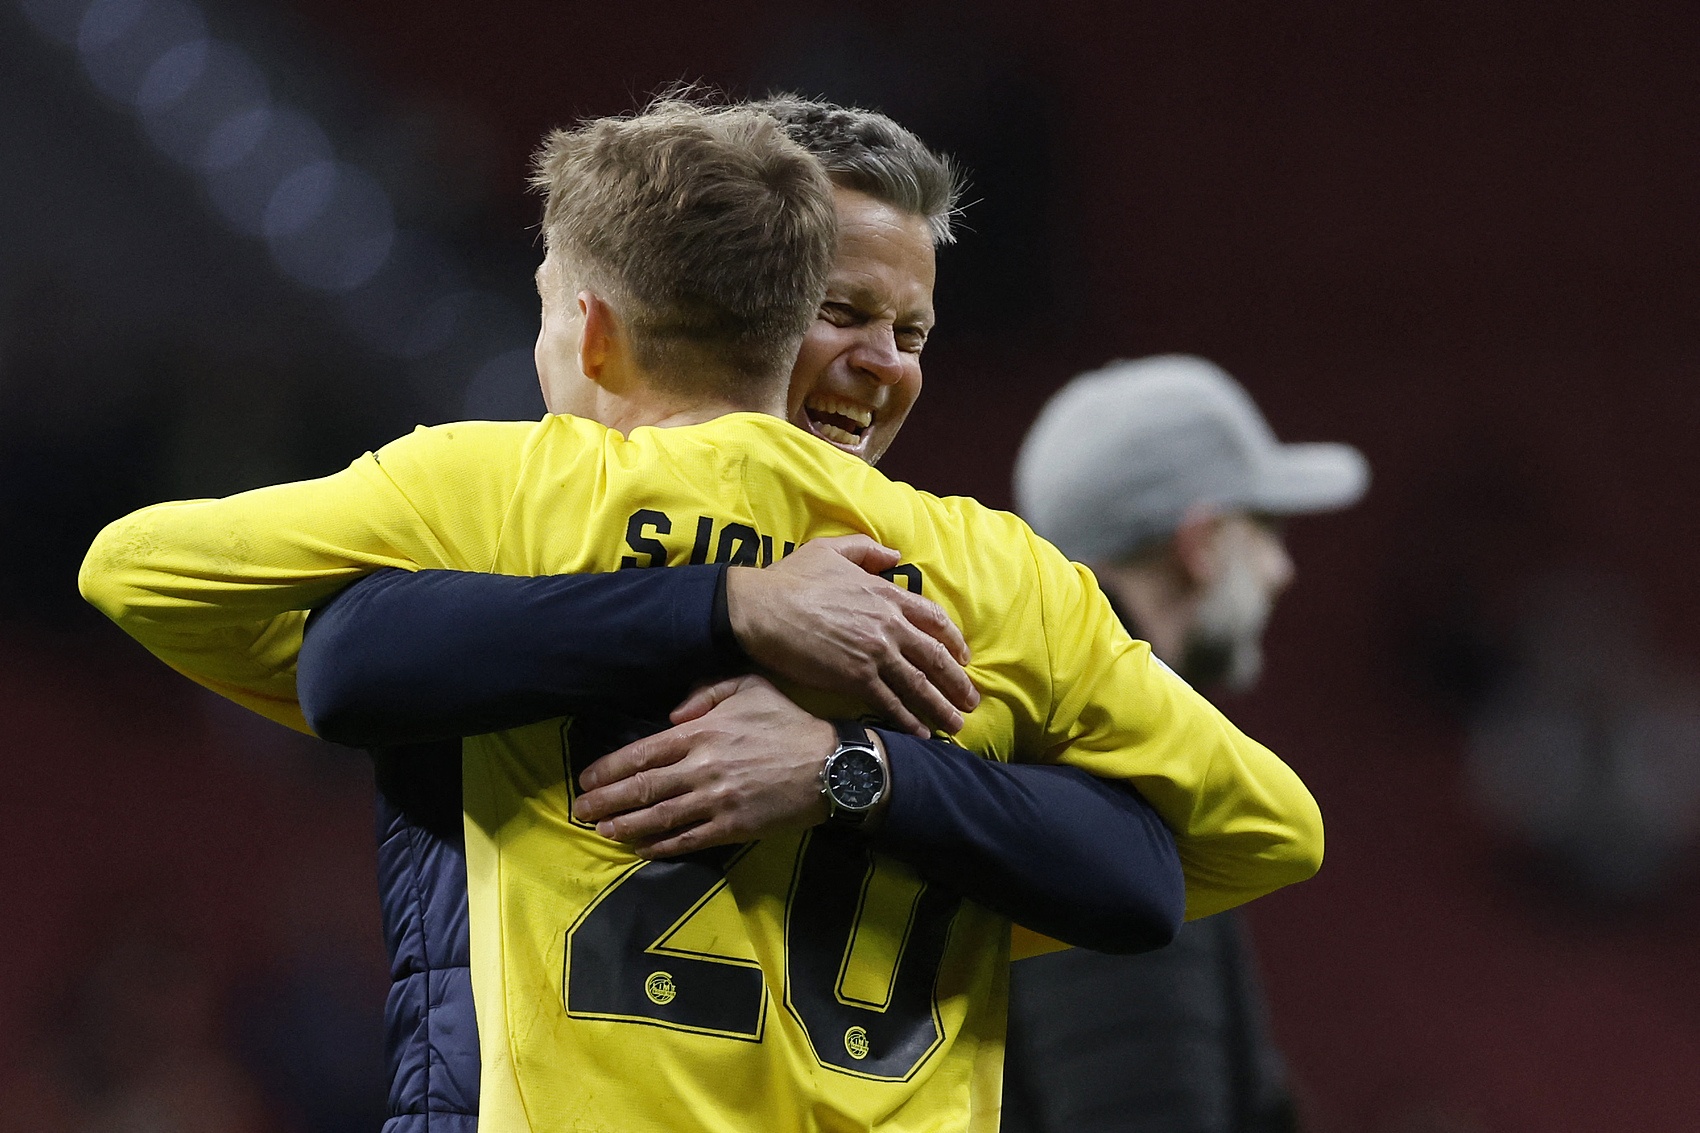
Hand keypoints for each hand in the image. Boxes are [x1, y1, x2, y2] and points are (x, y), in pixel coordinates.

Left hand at [572, 675, 836, 857]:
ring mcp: (716, 800)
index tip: (587, 779)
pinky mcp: (733, 826)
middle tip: (580, 812)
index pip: (644, 752)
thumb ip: (707, 692)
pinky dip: (661, 846)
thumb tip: (672, 714)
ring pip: (660, 816)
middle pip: (643, 787)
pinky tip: (642, 849)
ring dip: (626, 825)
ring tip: (602, 832)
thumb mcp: (751, 687)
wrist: (831, 765)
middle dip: (606, 801)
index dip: (610, 768)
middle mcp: (702, 767)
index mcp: (702, 731)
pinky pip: (689, 839)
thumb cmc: (790, 722)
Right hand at [725, 535, 978, 735]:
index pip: (933, 619)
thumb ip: (866, 550)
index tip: (964, 657)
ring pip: (919, 684)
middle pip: (935, 657)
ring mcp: (874, 653)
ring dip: (941, 706)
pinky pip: (890, 703)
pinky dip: (908, 719)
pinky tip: (921, 732)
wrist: (760, 608)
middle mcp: (888, 625)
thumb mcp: (830, 550)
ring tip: (956, 724)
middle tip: (971, 700)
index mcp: (885, 595)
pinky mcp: (854, 678)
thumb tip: (893, 554)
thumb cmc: (790, 578)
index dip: (953, 640)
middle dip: (957, 682)